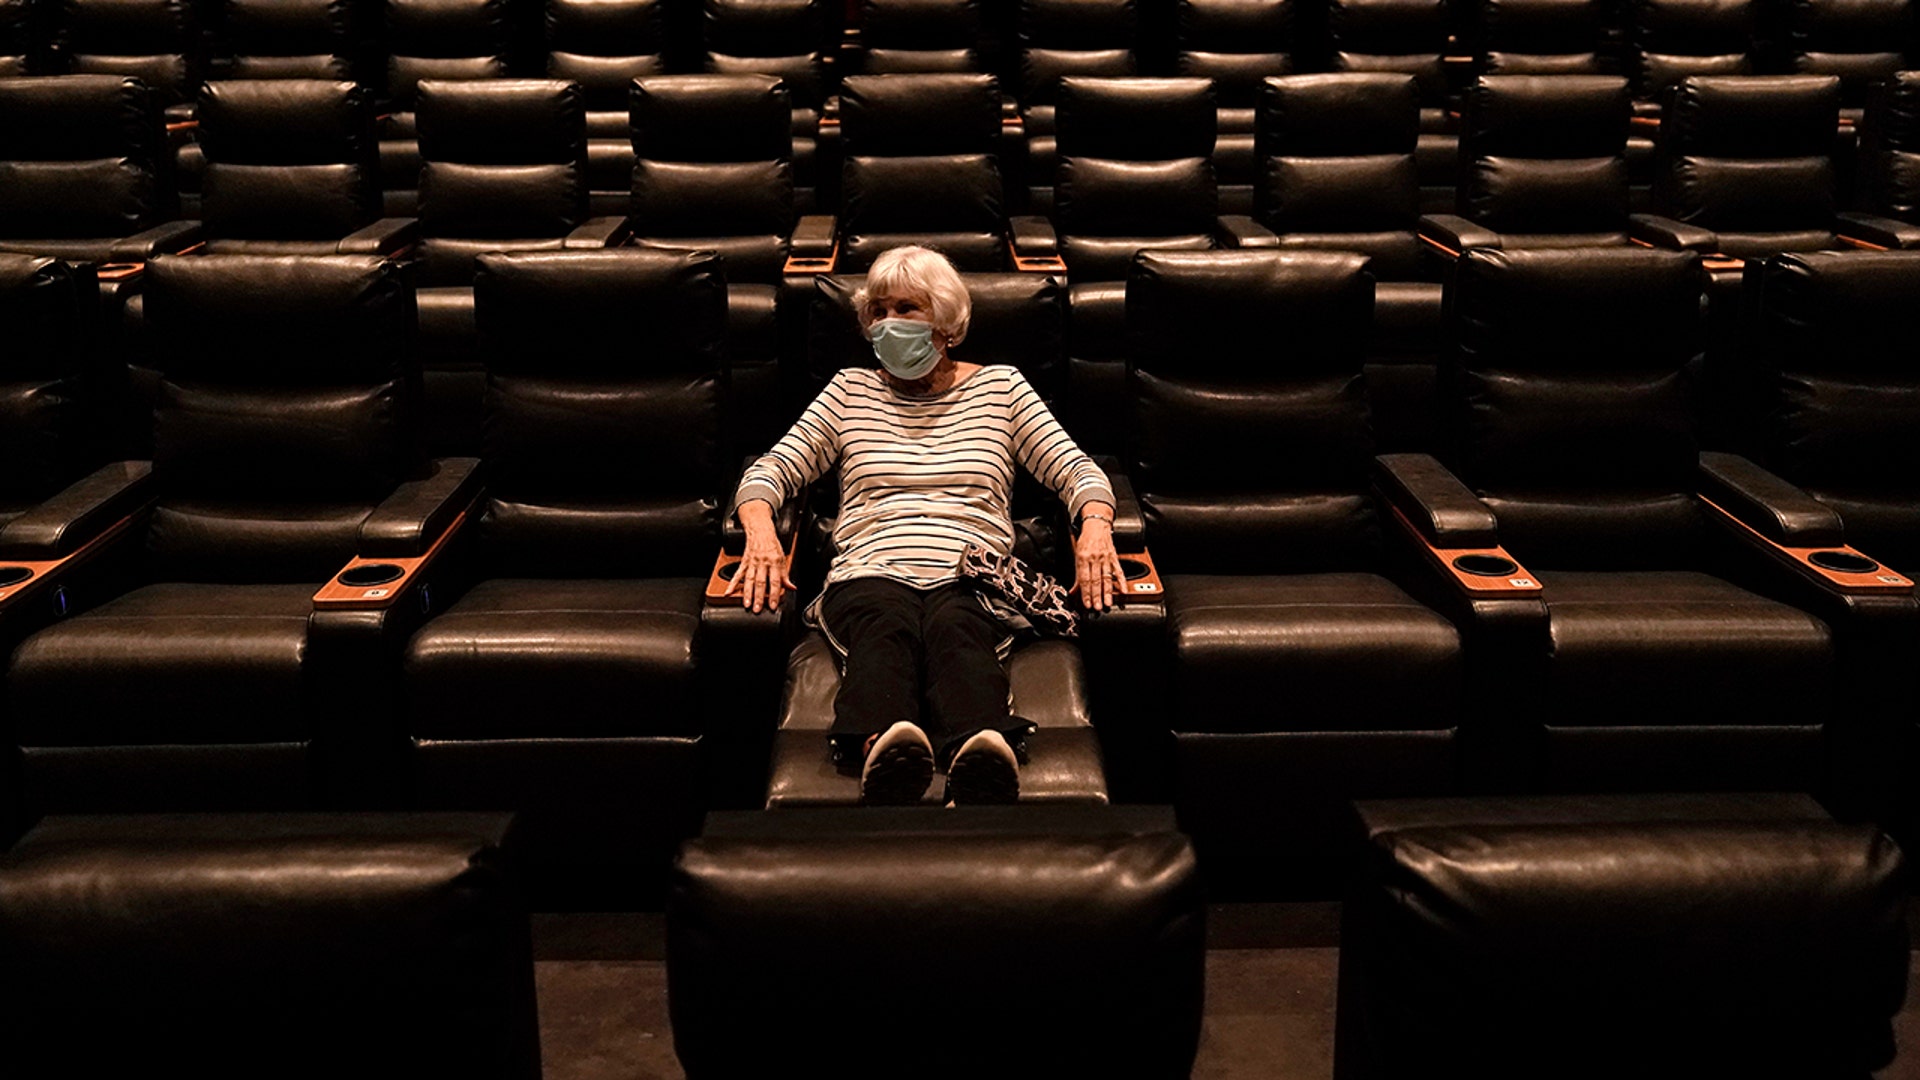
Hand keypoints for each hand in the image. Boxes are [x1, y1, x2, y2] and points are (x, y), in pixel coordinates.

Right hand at [725, 499, 793, 613]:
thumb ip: (786, 575)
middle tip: (757, 609)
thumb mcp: (783, 558)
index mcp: (774, 562)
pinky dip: (732, 584)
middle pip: (760, 582)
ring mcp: (752, 563)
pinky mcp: (744, 562)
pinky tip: (729, 593)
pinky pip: (737, 574)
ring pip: (749, 580)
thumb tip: (792, 587)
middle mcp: (763, 563)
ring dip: (747, 593)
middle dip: (758, 597)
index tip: (772, 605)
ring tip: (746, 604)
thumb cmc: (772, 545)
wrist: (760, 531)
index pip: (775, 581)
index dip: (774, 594)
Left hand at [1072, 509, 1124, 611]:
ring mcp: (1106, 558)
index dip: (1085, 592)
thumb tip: (1073, 591)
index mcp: (1083, 558)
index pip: (1084, 579)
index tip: (1087, 603)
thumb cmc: (1085, 541)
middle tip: (1098, 607)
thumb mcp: (1077, 556)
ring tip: (1108, 602)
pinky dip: (1122, 581)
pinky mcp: (1114, 557)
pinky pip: (1119, 571)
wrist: (1097, 526)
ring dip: (1108, 592)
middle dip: (1096, 595)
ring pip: (1107, 577)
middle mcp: (1095, 558)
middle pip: (1096, 580)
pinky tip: (1123, 590)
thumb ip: (1076, 575)